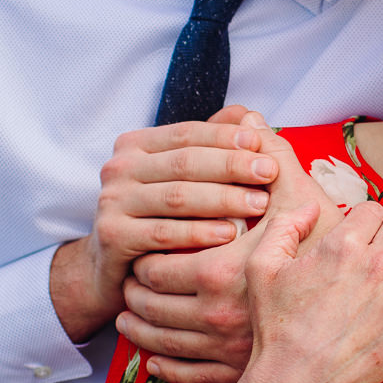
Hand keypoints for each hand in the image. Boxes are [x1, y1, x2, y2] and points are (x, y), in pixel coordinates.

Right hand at [49, 111, 276, 341]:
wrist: (114, 267)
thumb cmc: (158, 217)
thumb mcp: (181, 179)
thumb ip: (211, 146)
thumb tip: (248, 115)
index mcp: (135, 145)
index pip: (187, 133)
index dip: (226, 137)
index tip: (262, 144)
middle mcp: (119, 168)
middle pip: (184, 162)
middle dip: (232, 166)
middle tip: (270, 173)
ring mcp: (112, 201)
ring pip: (177, 196)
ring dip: (223, 199)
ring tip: (260, 205)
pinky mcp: (113, 235)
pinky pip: (164, 232)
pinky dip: (200, 233)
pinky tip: (230, 235)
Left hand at [120, 124, 340, 382]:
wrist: (369, 315)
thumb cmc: (333, 256)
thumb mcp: (302, 199)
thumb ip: (266, 157)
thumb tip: (244, 117)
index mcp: (221, 271)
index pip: (154, 267)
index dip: (142, 258)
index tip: (143, 249)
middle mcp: (216, 314)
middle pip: (148, 306)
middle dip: (133, 293)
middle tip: (131, 281)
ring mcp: (224, 350)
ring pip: (159, 343)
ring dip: (139, 329)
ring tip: (133, 315)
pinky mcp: (236, 375)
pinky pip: (182, 374)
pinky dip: (161, 364)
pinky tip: (155, 355)